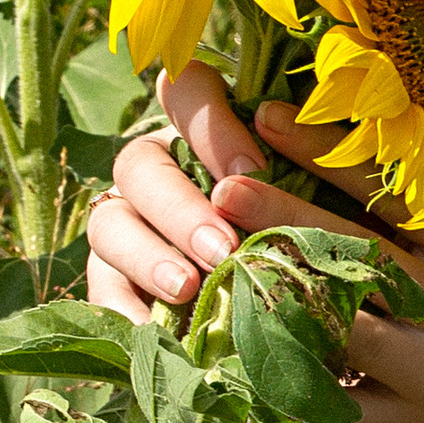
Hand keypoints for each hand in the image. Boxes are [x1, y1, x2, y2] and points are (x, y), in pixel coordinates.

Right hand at [86, 70, 369, 323]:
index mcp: (205, 132)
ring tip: (188, 288)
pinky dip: (123, 308)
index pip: (186, 91)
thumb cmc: (318, 240)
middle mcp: (160, 170)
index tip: (253, 170)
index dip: (211, 123)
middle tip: (223, 248)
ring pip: (109, 220)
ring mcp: (129, 223)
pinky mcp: (114, 278)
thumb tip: (273, 129)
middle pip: (140, 163)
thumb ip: (302, 170)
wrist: (313, 322)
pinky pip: (101, 286)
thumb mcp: (322, 201)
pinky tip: (152, 331)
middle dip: (180, 206)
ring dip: (147, 254)